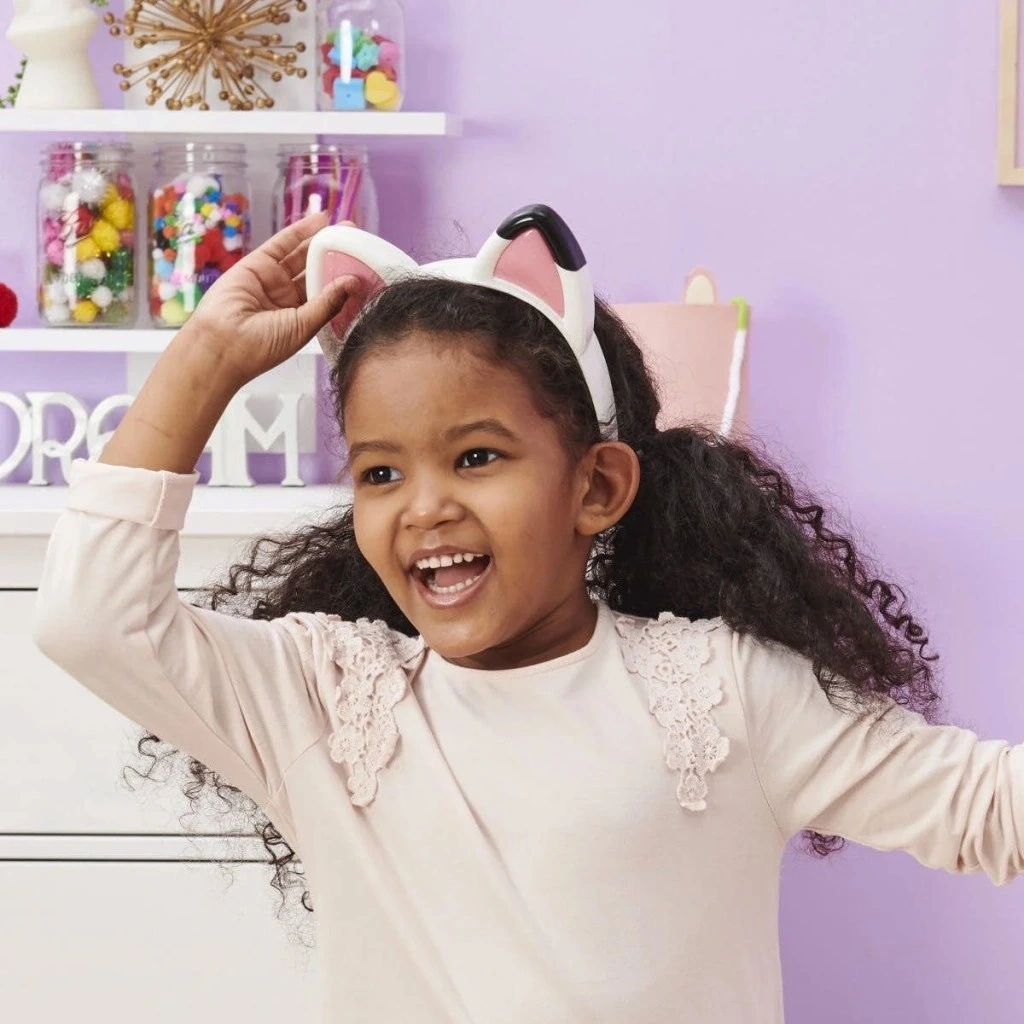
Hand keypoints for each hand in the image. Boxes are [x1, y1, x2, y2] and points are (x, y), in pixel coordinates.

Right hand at [180, 211, 363, 385]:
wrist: (223, 345)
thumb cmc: (261, 347)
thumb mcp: (304, 326)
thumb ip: (328, 302)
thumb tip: (352, 282)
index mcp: (301, 317)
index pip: (327, 293)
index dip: (344, 278)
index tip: (365, 265)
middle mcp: (287, 298)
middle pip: (316, 271)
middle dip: (336, 255)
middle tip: (357, 239)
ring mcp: (272, 280)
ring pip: (301, 255)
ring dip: (321, 240)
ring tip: (345, 226)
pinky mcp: (257, 264)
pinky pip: (282, 244)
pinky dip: (300, 231)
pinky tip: (319, 221)